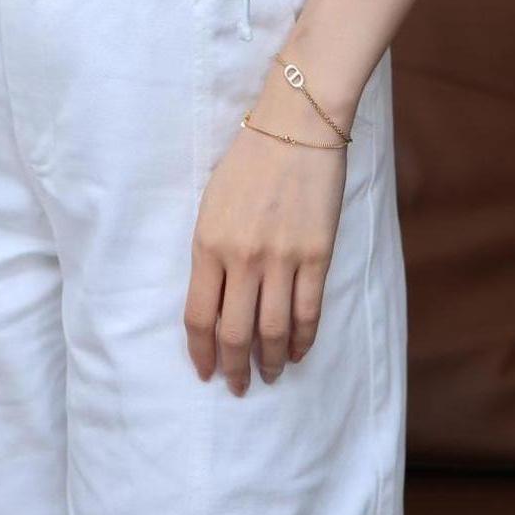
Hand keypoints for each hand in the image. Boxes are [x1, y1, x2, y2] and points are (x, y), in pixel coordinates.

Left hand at [183, 73, 350, 395]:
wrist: (295, 127)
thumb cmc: (248, 161)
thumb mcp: (212, 203)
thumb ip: (211, 250)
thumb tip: (213, 298)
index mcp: (208, 243)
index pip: (198, 315)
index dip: (201, 351)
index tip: (204, 372)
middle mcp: (242, 258)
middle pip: (235, 333)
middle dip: (234, 368)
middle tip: (237, 387)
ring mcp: (282, 259)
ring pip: (273, 331)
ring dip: (270, 361)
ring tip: (269, 376)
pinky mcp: (316, 255)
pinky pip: (308, 312)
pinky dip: (301, 339)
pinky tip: (296, 352)